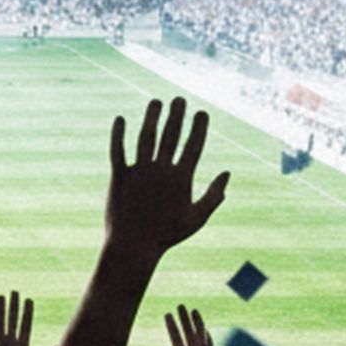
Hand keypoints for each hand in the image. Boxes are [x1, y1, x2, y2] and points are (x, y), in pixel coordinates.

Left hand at [104, 97, 230, 260]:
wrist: (134, 247)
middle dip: (176, 116)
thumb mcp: (196, 218)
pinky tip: (120, 119)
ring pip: (145, 138)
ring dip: (151, 118)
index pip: (193, 146)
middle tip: (179, 99)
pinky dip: (118, 135)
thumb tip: (228, 174)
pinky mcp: (118, 177)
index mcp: (180, 179)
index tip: (202, 112)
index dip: (198, 127)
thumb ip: (214, 196)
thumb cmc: (167, 235)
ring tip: (156, 102)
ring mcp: (139, 172)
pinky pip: (118, 151)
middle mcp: (160, 171)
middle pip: (170, 136)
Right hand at [149, 305, 213, 345]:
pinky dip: (206, 336)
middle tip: (180, 305)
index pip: (178, 341)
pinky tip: (204, 331)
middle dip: (185, 319)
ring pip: (203, 338)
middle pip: (191, 335)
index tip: (168, 314)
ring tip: (194, 311)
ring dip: (198, 324)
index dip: (172, 327)